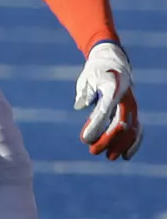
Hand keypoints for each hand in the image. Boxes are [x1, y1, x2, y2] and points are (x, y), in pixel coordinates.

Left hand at [74, 42, 141, 160]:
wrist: (113, 61)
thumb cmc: (95, 72)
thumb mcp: (87, 78)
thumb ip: (85, 92)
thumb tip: (81, 106)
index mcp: (112, 86)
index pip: (104, 110)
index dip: (95, 126)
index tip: (84, 139)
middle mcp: (126, 97)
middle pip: (120, 123)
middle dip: (107, 139)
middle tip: (92, 151)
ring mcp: (132, 104)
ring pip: (131, 129)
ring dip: (120, 145)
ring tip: (109, 157)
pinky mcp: (134, 111)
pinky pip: (137, 129)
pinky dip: (133, 143)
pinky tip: (126, 156)